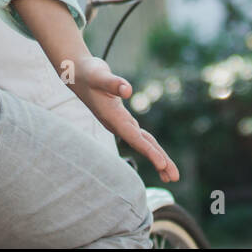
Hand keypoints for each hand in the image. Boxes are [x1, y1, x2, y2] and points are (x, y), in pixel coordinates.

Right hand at [66, 56, 178, 182]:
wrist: (77, 74)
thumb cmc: (88, 73)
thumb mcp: (99, 75)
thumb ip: (113, 83)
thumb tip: (128, 90)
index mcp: (112, 117)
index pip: (134, 137)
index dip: (148, 151)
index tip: (162, 165)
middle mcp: (117, 124)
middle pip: (142, 145)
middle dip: (159, 161)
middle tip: (175, 178)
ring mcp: (120, 123)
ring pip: (143, 142)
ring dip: (157, 157)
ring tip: (170, 175)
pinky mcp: (122, 118)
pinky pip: (140, 136)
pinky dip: (150, 146)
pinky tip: (158, 156)